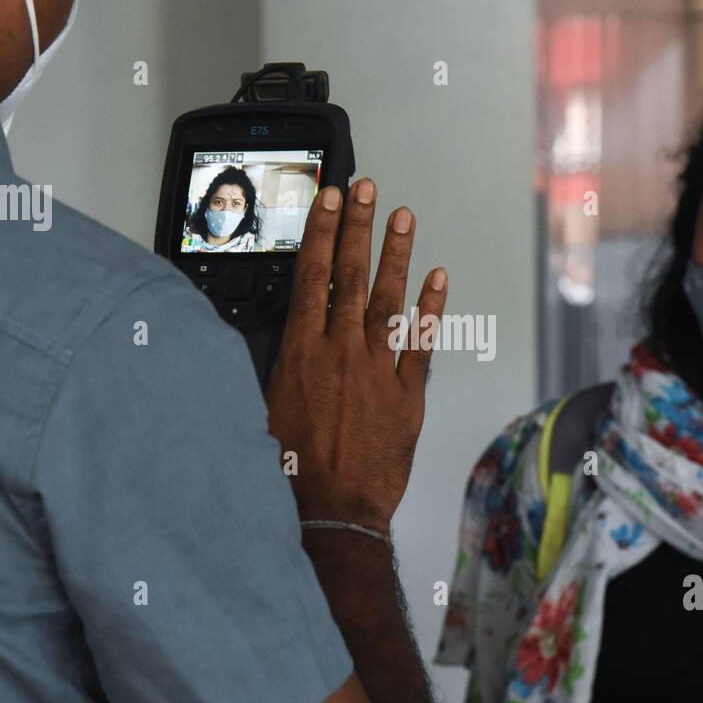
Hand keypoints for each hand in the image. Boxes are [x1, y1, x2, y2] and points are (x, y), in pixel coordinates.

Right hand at [265, 177, 447, 532]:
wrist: (331, 512)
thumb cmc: (292, 471)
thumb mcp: (264, 410)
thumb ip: (276, 366)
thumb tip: (279, 335)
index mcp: (301, 354)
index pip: (311, 277)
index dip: (321, 232)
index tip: (328, 199)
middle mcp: (340, 353)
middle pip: (349, 276)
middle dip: (357, 227)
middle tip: (366, 189)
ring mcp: (377, 371)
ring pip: (387, 301)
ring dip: (396, 255)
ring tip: (403, 217)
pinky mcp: (407, 396)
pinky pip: (421, 345)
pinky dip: (430, 311)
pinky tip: (438, 280)